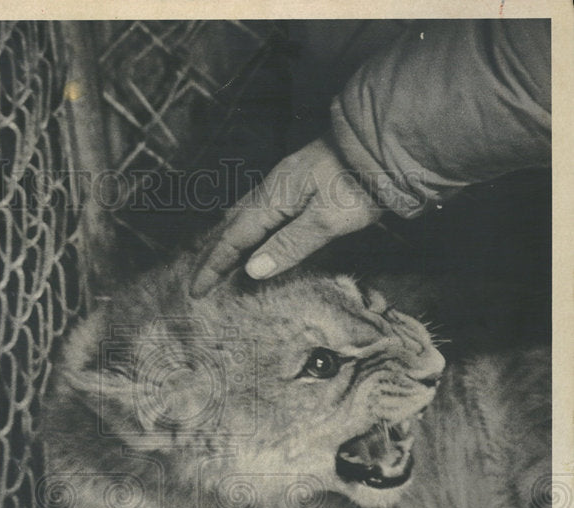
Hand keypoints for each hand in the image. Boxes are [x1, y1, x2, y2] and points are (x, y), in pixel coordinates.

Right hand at [191, 135, 382, 296]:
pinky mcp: (299, 182)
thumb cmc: (358, 184)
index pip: (233, 239)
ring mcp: (285, 183)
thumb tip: (252, 269)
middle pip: (231, 225)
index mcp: (273, 199)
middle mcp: (272, 189)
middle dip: (212, 253)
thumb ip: (289, 245)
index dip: (213, 266)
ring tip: (216, 257)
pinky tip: (252, 232)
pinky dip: (245, 227)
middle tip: (198, 278)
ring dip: (226, 238)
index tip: (196, 290)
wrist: (383, 144)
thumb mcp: (326, 220)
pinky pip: (259, 209)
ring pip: (243, 215)